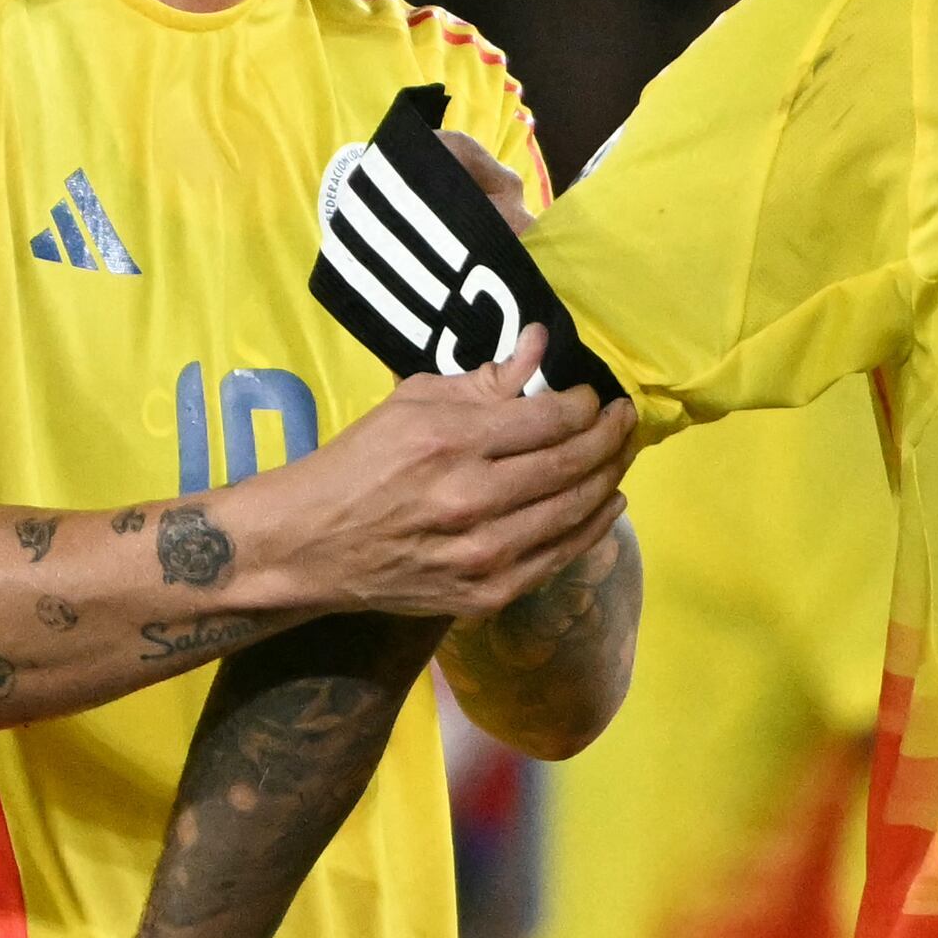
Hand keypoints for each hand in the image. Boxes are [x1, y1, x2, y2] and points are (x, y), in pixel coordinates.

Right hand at [224, 325, 630, 617]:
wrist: (312, 544)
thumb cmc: (359, 462)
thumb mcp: (412, 402)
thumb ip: (483, 379)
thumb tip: (540, 344)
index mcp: (452, 441)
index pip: (552, 419)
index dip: (586, 405)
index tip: (592, 397)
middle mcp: (473, 498)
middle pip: (572, 464)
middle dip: (611, 437)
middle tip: (625, 420)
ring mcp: (483, 553)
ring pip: (575, 512)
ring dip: (609, 478)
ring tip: (620, 456)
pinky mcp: (486, 593)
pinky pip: (559, 557)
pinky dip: (592, 527)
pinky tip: (606, 503)